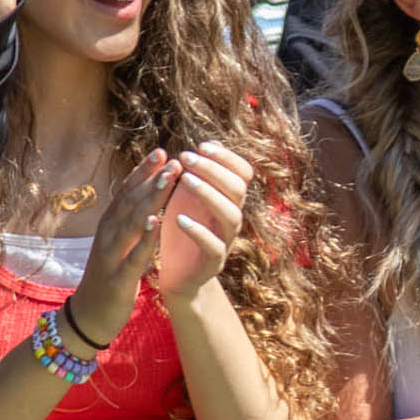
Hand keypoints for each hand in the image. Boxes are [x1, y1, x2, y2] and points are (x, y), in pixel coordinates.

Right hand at [63, 150, 180, 348]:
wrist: (88, 317)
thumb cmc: (108, 278)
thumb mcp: (117, 245)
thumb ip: (128, 223)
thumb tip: (145, 199)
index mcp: (109, 226)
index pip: (126, 192)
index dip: (143, 171)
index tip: (162, 151)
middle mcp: (107, 235)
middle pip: (130, 201)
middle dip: (151, 179)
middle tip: (172, 159)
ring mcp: (111, 255)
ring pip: (131, 222)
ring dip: (151, 199)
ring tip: (169, 180)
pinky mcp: (118, 278)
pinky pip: (133, 254)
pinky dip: (145, 237)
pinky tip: (157, 222)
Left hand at [152, 140, 253, 304]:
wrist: (177, 274)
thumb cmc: (181, 230)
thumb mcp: (187, 198)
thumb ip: (197, 175)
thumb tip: (205, 145)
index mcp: (228, 200)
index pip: (243, 173)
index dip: (227, 157)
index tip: (201, 146)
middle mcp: (232, 218)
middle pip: (238, 189)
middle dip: (213, 169)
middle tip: (186, 157)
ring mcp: (226, 241)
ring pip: (231, 215)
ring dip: (208, 194)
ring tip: (185, 180)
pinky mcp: (213, 263)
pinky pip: (214, 246)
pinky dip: (198, 231)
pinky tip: (178, 219)